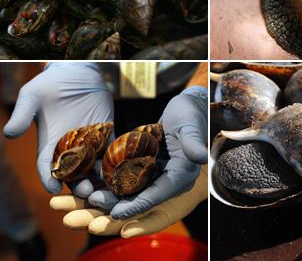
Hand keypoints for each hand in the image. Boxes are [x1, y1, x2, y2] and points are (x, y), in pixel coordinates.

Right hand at [3, 63, 112, 196]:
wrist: (75, 73)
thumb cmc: (50, 84)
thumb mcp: (32, 97)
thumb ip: (23, 114)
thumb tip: (9, 133)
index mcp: (49, 145)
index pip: (47, 167)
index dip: (49, 178)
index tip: (52, 188)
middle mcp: (70, 149)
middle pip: (74, 174)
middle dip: (79, 185)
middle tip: (85, 191)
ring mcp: (90, 143)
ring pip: (95, 167)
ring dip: (100, 178)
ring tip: (106, 186)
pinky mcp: (106, 134)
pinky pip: (112, 150)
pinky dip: (116, 160)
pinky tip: (123, 168)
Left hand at [89, 86, 206, 218]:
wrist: (190, 105)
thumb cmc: (192, 113)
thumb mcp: (191, 126)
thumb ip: (193, 143)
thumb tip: (202, 156)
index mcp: (181, 175)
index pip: (157, 195)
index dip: (137, 205)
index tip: (116, 213)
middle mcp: (168, 179)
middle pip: (139, 199)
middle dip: (114, 205)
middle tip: (91, 205)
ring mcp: (156, 173)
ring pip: (129, 191)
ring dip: (107, 195)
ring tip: (83, 197)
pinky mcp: (147, 166)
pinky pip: (126, 177)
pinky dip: (109, 180)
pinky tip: (88, 180)